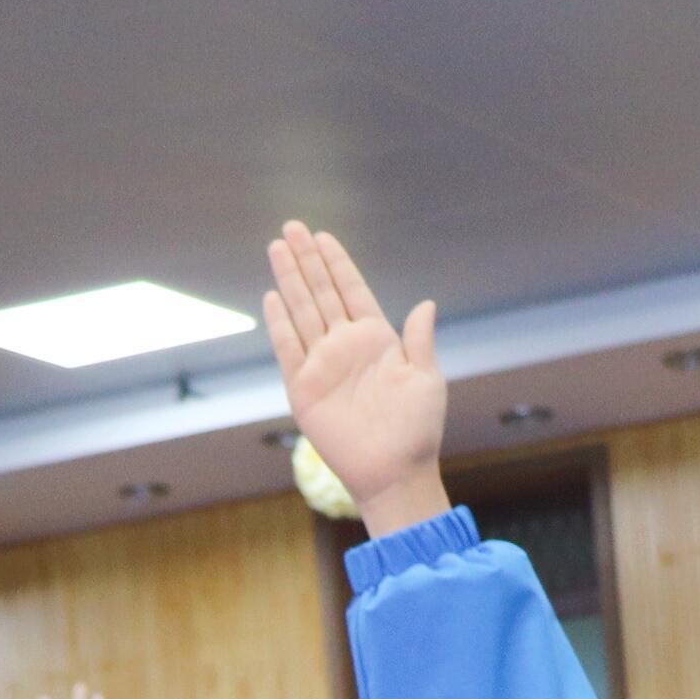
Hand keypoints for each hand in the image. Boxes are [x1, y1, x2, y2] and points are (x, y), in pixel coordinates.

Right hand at [262, 223, 449, 540]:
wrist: (395, 472)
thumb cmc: (417, 430)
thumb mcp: (426, 379)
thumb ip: (420, 340)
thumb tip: (425, 303)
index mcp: (377, 340)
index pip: (352, 292)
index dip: (338, 264)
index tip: (324, 237)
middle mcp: (346, 347)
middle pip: (321, 293)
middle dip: (307, 260)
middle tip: (292, 227)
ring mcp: (323, 366)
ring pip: (302, 312)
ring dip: (290, 280)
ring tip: (277, 247)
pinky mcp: (304, 389)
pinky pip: (288, 350)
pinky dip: (280, 325)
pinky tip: (273, 297)